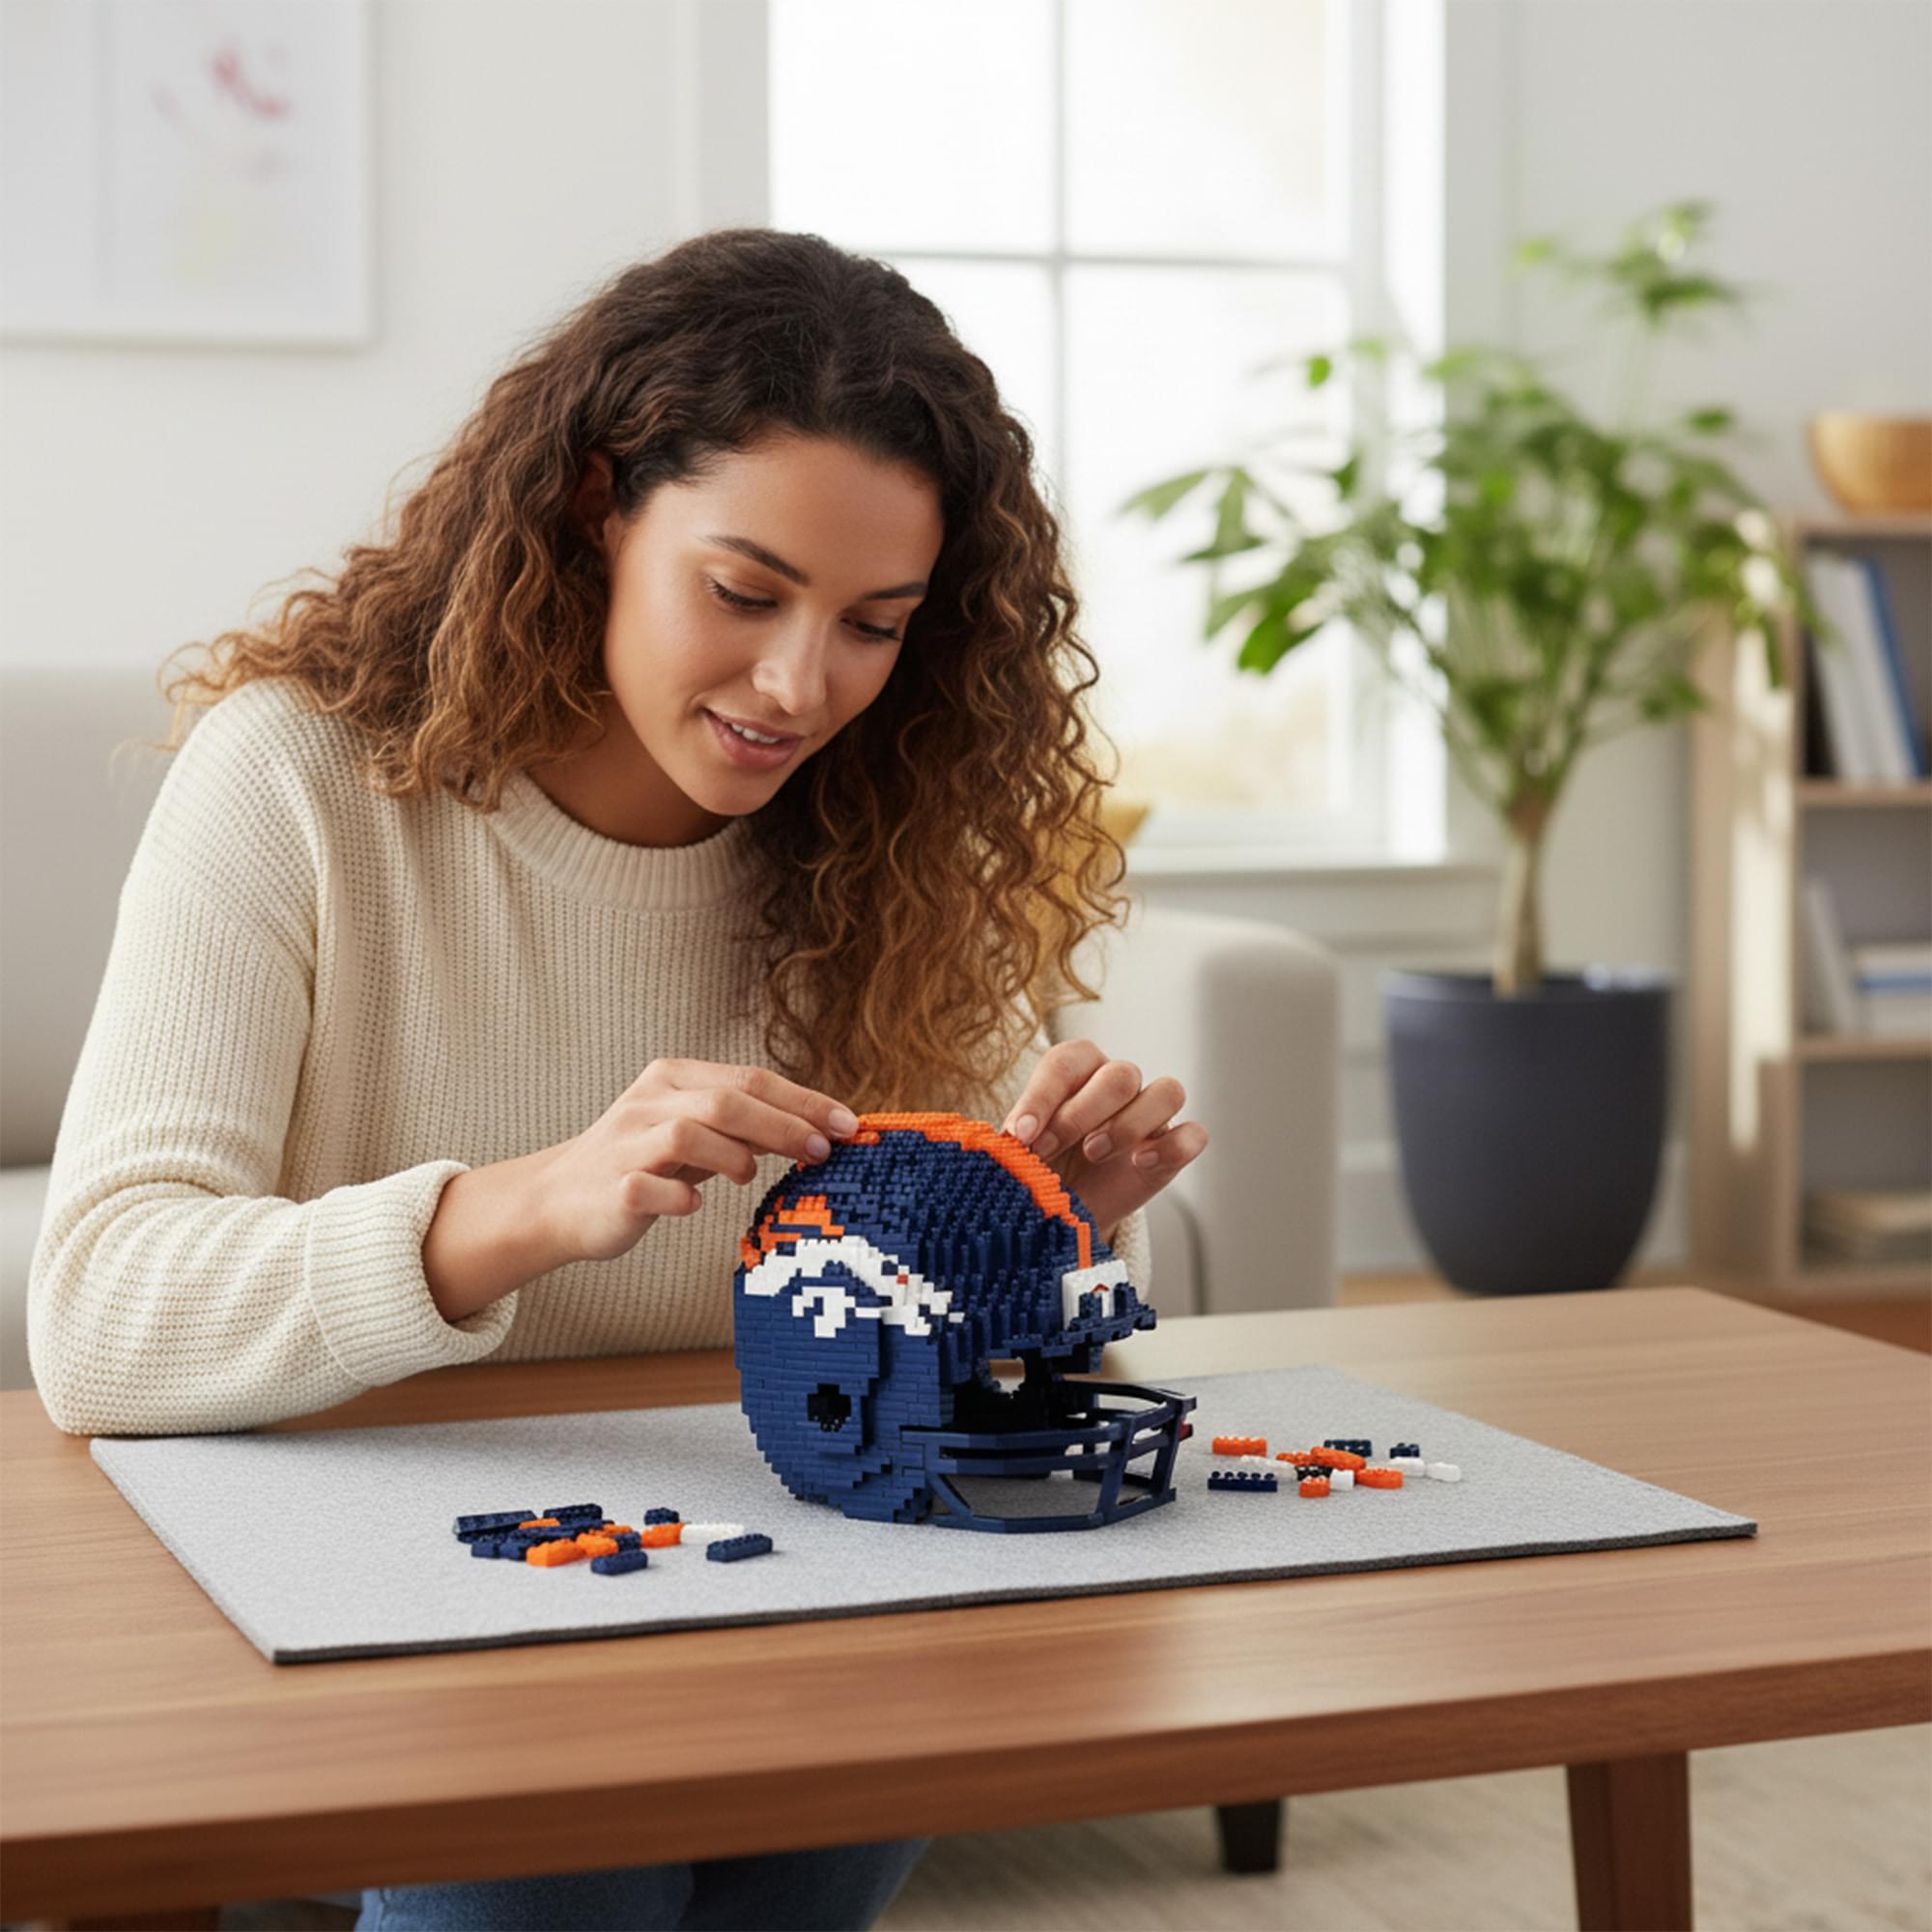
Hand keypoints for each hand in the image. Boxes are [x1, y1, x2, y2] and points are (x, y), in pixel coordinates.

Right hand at [534, 1060, 860, 1263]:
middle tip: (823, 1151)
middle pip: (726, 1101)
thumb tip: (818, 1128)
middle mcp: (650, 1102)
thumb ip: (745, 1125)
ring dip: (732, 1155)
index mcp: (674, 1078)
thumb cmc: (643, 1164)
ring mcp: (626, 1144)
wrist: (559, 1200)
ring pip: (688, 1133)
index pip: (750, 1078)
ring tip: (749, 1177)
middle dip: (784, 1125)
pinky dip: (679, 1197)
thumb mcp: (695, 1132)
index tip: (848, 1125)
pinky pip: (649, 1187)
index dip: (804, 1101)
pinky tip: (693, 1205)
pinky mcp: (611, 1188)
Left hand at [998, 1039, 1206, 1246]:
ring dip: (1127, 1124)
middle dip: (1079, 1114)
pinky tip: (1141, 1162)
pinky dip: (1172, 1145)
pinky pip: (1193, 1134)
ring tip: (1092, 1153)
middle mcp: (1118, 1083)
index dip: (1043, 1095)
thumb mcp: (1019, 1152)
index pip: (1068, 1061)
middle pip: (1120, 1075)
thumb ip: (1019, 1138)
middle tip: (1047, 1151)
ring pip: (1167, 1091)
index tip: (1021, 1133)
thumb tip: (1007, 1138)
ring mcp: (1151, 1114)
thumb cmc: (1038, 1170)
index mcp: (1076, 1070)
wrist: (1060, 1214)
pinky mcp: (1172, 1147)